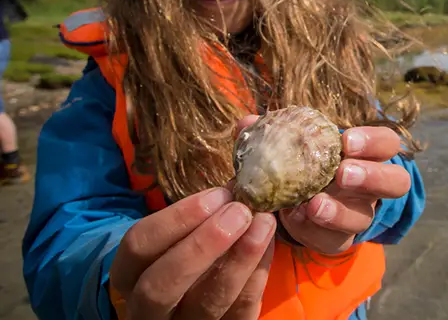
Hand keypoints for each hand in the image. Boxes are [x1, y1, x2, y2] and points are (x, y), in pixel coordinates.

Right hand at [108, 188, 276, 319]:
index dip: (178, 217)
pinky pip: (240, 310)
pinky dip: (257, 274)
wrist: (190, 302)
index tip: (218, 195)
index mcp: (128, 275)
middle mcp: (147, 309)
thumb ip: (197, 218)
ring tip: (263, 223)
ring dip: (240, 258)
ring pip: (207, 301)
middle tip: (239, 212)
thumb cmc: (183, 255)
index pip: (138, 245)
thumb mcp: (177, 238)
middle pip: (161, 285)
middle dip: (203, 245)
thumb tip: (236, 189)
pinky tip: (268, 245)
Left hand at [236, 116, 411, 255]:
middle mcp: (370, 186)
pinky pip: (335, 239)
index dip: (373, 142)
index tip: (346, 141)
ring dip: (340, 211)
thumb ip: (272, 132)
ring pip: (366, 217)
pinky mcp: (340, 239)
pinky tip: (295, 218)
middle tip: (342, 173)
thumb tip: (247, 122)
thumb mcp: (289, 144)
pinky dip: (313, 230)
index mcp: (365, 154)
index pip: (388, 143)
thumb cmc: (300, 163)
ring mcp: (358, 214)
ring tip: (314, 205)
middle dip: (371, 176)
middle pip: (396, 181)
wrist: (293, 202)